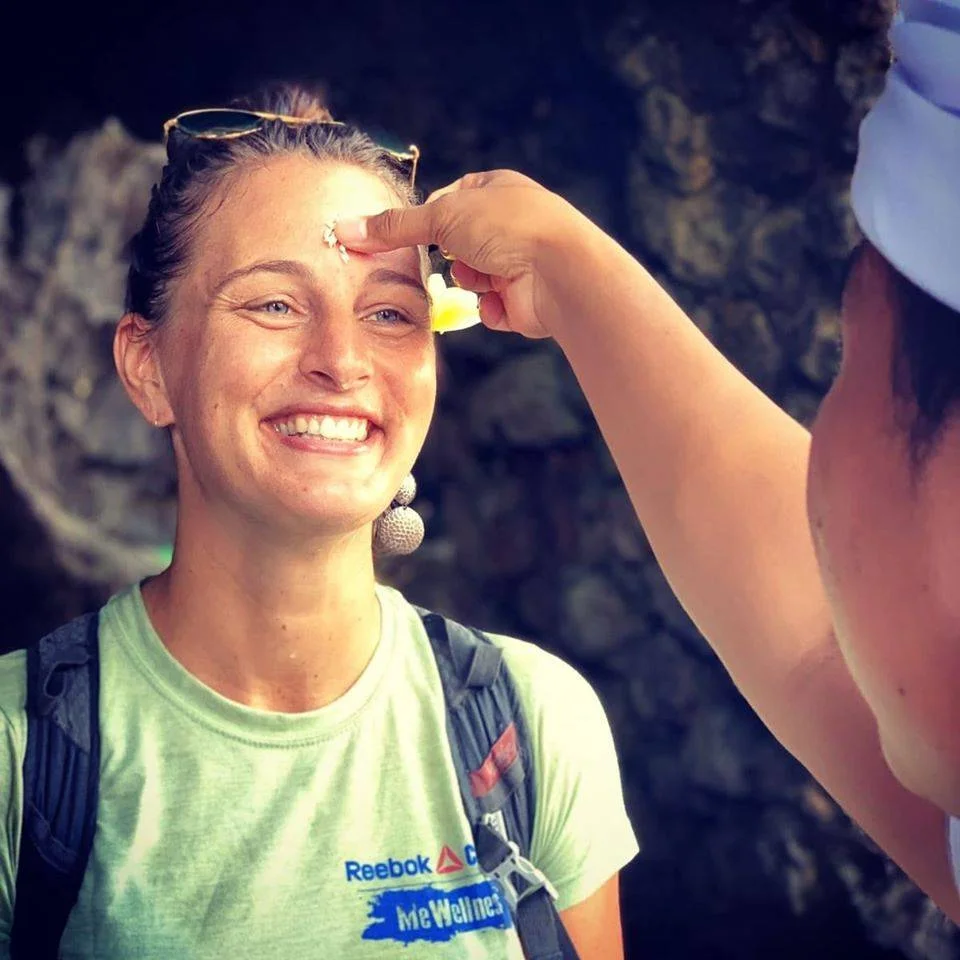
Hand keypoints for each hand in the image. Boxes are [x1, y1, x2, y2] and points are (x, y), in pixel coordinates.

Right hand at [335, 170, 587, 339]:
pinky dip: (490, 307)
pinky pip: (487, 308)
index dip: (427, 219)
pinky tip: (506, 299)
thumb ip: (393, 227)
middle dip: (452, 256)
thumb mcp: (442, 216)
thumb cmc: (509, 227)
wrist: (560, 271)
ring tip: (491, 277)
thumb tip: (344, 229)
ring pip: (469, 280)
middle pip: (454, 246)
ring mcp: (517, 263)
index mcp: (495, 190)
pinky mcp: (522, 300)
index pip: (446, 202)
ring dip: (471, 282)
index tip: (408, 232)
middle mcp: (508, 224)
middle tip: (456, 256)